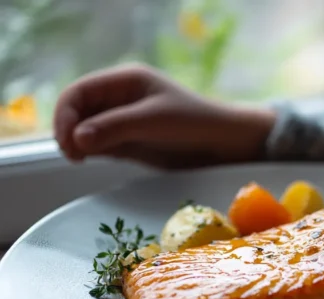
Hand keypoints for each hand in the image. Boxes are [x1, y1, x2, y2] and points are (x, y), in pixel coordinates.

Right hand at [54, 64, 276, 168]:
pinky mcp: (128, 143)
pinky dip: (90, 152)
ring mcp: (122, 121)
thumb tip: (77, 138)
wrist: (224, 144)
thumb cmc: (194, 122)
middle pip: (77, 111)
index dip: (66, 112)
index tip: (68, 138)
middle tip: (72, 154)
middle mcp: (119, 99)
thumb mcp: (153, 121)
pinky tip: (89, 159)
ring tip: (80, 159)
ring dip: (77, 143)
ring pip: (85, 130)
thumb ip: (115, 127)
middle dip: (68, 129)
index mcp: (125, 81)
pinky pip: (99, 145)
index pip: (79, 91)